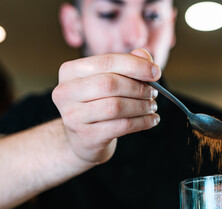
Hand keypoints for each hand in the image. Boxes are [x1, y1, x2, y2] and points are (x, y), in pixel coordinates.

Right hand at [52, 48, 160, 163]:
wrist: (83, 140)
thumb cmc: (97, 104)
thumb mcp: (108, 80)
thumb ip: (126, 64)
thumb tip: (145, 55)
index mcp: (69, 71)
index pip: (107, 62)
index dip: (135, 65)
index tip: (156, 72)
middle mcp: (65, 92)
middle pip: (110, 84)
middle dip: (138, 88)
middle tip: (153, 93)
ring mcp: (72, 117)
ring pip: (116, 106)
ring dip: (141, 106)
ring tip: (152, 106)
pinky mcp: (86, 137)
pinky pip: (121, 126)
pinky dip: (142, 122)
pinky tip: (151, 120)